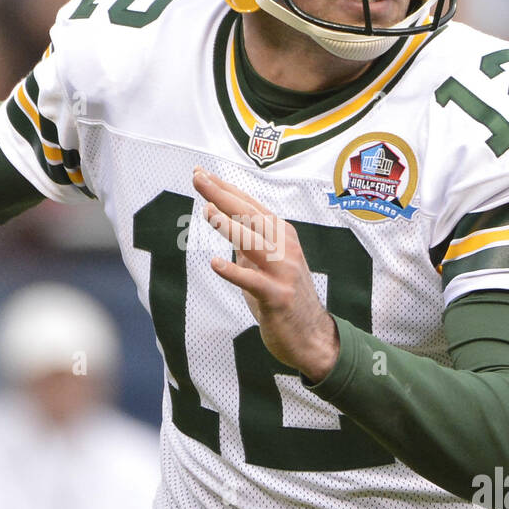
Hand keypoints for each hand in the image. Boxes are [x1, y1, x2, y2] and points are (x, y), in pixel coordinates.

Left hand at [193, 167, 339, 382]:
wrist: (311, 335)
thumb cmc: (283, 296)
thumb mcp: (265, 262)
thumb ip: (246, 240)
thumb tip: (218, 215)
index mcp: (282, 235)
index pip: (249, 205)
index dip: (225, 188)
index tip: (201, 174)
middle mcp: (285, 247)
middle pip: (251, 216)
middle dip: (222, 195)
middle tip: (198, 178)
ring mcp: (283, 271)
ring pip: (254, 243)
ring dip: (230, 227)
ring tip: (208, 212)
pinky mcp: (277, 296)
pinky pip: (253, 282)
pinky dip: (234, 272)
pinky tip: (215, 263)